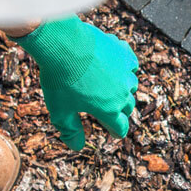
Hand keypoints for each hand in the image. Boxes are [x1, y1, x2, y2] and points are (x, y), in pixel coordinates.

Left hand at [12, 16, 137, 149]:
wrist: (62, 43)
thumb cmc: (59, 79)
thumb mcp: (60, 111)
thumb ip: (70, 132)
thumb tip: (77, 147)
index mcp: (109, 111)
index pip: (120, 128)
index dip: (114, 131)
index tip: (111, 131)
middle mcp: (122, 94)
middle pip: (127, 108)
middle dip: (118, 111)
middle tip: (105, 108)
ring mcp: (125, 73)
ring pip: (131, 86)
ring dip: (122, 89)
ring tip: (108, 86)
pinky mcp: (124, 54)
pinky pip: (131, 65)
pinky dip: (125, 68)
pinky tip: (115, 67)